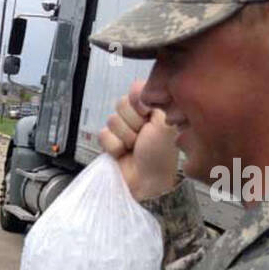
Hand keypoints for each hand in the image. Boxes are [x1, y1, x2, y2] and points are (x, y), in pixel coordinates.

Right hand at [98, 81, 179, 201]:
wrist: (148, 181)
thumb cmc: (162, 155)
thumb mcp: (166, 122)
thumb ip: (155, 99)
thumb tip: (137, 88)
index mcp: (153, 107)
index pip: (136, 90)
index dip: (140, 103)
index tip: (149, 116)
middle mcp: (137, 116)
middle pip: (121, 104)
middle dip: (133, 123)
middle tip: (143, 136)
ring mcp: (123, 130)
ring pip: (111, 120)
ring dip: (125, 137)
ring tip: (135, 147)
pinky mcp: (110, 142)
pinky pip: (103, 135)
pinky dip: (114, 147)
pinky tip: (124, 153)